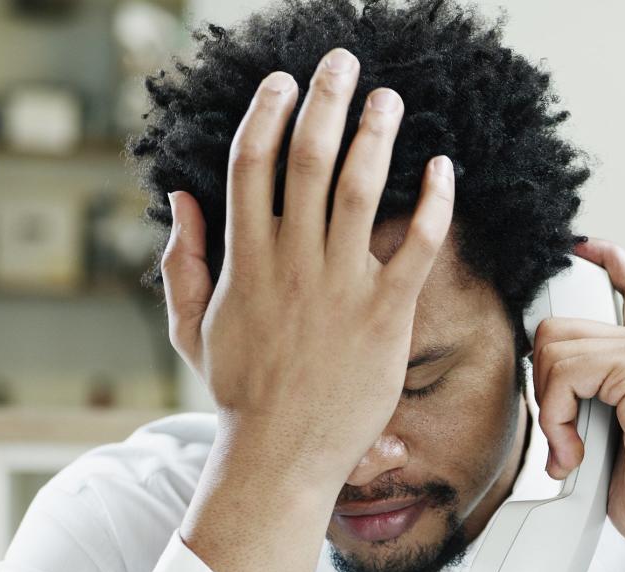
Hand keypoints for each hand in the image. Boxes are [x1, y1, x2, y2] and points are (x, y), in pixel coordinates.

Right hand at [160, 47, 454, 491]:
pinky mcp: (384, 316)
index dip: (267, 112)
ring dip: (378, 133)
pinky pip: (417, 246)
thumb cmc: (239, 396)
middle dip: (325, 100)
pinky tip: (443, 168)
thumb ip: (183, 263)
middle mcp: (292, 263)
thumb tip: (181, 200)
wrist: (280, 455)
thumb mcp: (192, 330)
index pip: (251, 162)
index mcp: (244, 260)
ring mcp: (340, 287)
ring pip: (361, 187)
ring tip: (390, 100)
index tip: (282, 83)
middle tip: (343, 63)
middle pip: (307, 157)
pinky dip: (436, 203)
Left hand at [530, 237, 624, 557]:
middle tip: (562, 435)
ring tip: (572, 452)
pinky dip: (557, 421)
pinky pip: (565, 374)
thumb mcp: (609, 437)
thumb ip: (585, 403)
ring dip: (549, 412)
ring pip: (553, 350)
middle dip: (543, 386)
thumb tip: (544, 392)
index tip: (582, 249)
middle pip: (558, 328)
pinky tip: (576, 453)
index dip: (608, 260)